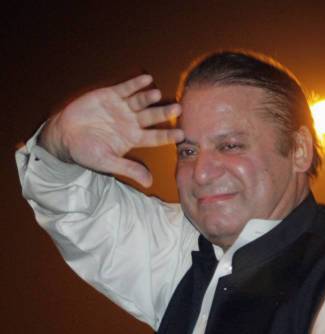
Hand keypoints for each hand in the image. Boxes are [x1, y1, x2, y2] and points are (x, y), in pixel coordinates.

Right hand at [40, 74, 183, 186]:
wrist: (64, 135)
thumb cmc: (86, 151)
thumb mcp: (107, 162)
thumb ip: (128, 169)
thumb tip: (149, 183)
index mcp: (134, 138)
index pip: (155, 137)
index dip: (168, 135)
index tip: (181, 134)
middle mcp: (132, 122)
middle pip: (152, 117)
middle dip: (164, 113)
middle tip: (178, 108)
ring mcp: (123, 108)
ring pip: (140, 101)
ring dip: (149, 97)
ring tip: (157, 94)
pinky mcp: (111, 95)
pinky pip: (126, 88)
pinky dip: (136, 84)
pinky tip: (146, 79)